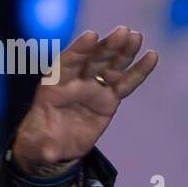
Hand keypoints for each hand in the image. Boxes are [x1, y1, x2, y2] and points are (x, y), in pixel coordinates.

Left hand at [12, 26, 158, 174]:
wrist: (53, 146)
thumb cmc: (39, 140)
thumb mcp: (35, 145)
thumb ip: (44, 147)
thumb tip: (49, 154)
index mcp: (52, 88)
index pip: (65, 65)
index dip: (78, 50)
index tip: (92, 35)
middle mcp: (74, 83)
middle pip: (92, 61)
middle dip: (106, 47)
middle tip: (122, 32)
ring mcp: (93, 89)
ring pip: (110, 67)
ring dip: (123, 52)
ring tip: (136, 37)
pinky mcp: (108, 99)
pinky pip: (125, 84)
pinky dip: (138, 71)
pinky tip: (151, 56)